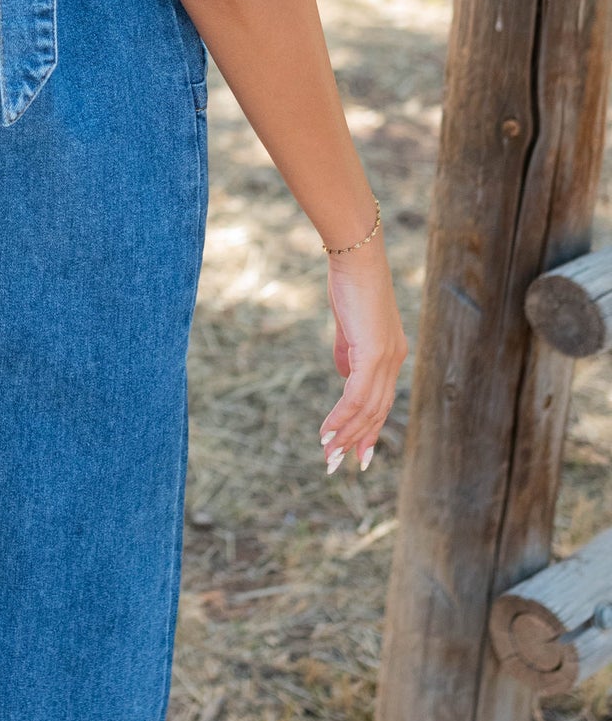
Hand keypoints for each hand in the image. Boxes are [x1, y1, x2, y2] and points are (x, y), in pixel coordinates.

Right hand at [320, 245, 406, 474]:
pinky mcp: (372, 353)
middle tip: (337, 465)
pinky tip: (326, 431)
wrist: (357, 255)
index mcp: (391, 354)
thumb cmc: (350, 282)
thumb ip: (348, 351)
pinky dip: (340, 417)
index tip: (356, 454)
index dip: (368, 429)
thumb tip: (344, 376)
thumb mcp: (349, 323)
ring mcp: (386, 358)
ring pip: (366, 409)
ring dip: (345, 435)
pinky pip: (355, 396)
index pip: (381, 401)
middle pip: (377, 412)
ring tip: (327, 455)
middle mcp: (395, 360)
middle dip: (356, 441)